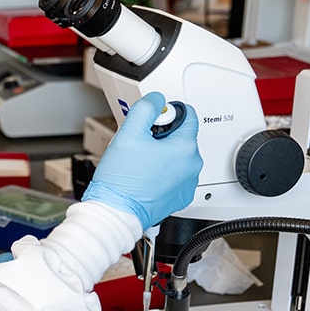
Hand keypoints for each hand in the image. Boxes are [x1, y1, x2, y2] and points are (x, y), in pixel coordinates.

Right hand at [83, 91, 202, 229]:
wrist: (117, 211)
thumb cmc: (122, 179)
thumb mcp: (128, 132)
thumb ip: (146, 108)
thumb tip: (157, 99)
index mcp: (185, 148)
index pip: (188, 115)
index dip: (167, 112)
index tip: (152, 119)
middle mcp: (192, 166)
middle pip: (181, 137)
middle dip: (161, 135)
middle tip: (139, 143)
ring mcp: (188, 183)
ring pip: (177, 156)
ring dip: (162, 153)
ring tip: (139, 161)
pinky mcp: (180, 197)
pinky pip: (175, 175)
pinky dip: (163, 172)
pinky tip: (144, 175)